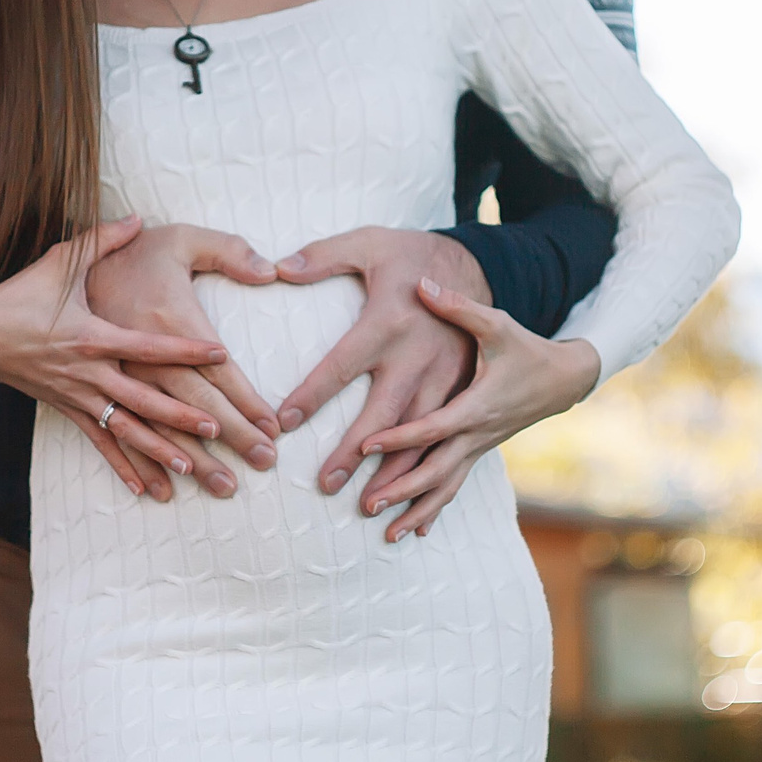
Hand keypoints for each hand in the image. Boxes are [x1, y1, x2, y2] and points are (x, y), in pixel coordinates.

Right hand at [89, 222, 281, 496]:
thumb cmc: (21, 294)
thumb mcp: (63, 258)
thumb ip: (104, 238)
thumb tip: (138, 217)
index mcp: (98, 332)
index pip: (153, 345)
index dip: (188, 350)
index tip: (224, 354)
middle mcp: (92, 370)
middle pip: (152, 400)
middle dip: (194, 422)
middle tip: (231, 438)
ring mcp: (81, 396)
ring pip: (131, 430)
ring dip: (164, 453)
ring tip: (197, 471)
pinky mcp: (69, 411)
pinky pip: (102, 443)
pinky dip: (125, 466)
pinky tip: (148, 490)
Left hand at [273, 227, 488, 500]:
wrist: (483, 268)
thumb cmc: (414, 255)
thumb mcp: (371, 242)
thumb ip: (324, 255)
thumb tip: (278, 268)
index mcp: (390, 322)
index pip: (342, 365)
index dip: (312, 394)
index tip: (283, 422)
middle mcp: (420, 358)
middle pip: (385, 415)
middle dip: (356, 453)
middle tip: (326, 484)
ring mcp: (447, 382)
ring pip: (422, 440)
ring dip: (397, 477)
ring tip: (368, 508)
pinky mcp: (463, 395)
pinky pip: (450, 445)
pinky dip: (435, 484)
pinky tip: (416, 518)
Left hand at [353, 279, 600, 541]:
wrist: (564, 378)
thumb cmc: (526, 348)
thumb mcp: (497, 324)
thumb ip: (459, 308)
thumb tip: (422, 285)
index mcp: (477, 405)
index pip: (433, 426)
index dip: (400, 437)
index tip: (366, 446)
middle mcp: (476, 433)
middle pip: (435, 469)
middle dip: (400, 490)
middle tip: (366, 504)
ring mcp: (478, 447)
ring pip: (445, 487)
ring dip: (415, 510)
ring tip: (384, 532)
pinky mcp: (478, 451)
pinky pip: (453, 486)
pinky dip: (433, 510)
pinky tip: (413, 532)